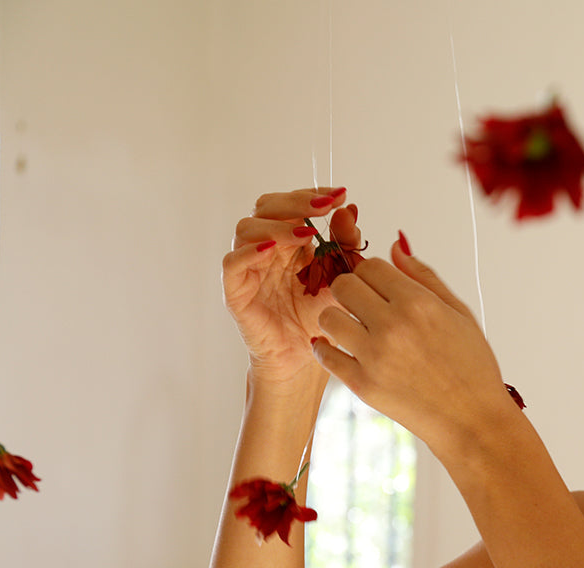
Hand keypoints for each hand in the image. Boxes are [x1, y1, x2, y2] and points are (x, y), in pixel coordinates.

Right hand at [221, 187, 358, 385]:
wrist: (306, 356)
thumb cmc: (319, 316)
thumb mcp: (340, 276)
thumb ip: (345, 245)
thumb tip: (350, 209)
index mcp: (289, 240)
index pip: (292, 204)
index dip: (313, 195)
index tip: (340, 194)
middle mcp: (265, 246)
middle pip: (267, 207)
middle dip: (297, 203)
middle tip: (324, 206)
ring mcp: (248, 266)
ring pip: (248, 228)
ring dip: (278, 226)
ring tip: (306, 233)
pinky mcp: (235, 289)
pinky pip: (233, 262)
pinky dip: (249, 252)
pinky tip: (271, 250)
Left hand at [312, 240, 514, 448]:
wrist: (472, 421)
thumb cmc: (472, 368)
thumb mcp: (460, 314)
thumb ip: (425, 277)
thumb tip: (395, 247)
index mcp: (419, 303)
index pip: (371, 266)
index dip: (373, 274)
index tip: (379, 287)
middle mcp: (393, 326)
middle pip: (343, 285)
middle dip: (351, 290)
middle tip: (363, 306)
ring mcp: (374, 357)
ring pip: (328, 317)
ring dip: (337, 318)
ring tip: (354, 329)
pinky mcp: (362, 385)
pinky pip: (326, 354)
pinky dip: (328, 349)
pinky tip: (342, 350)